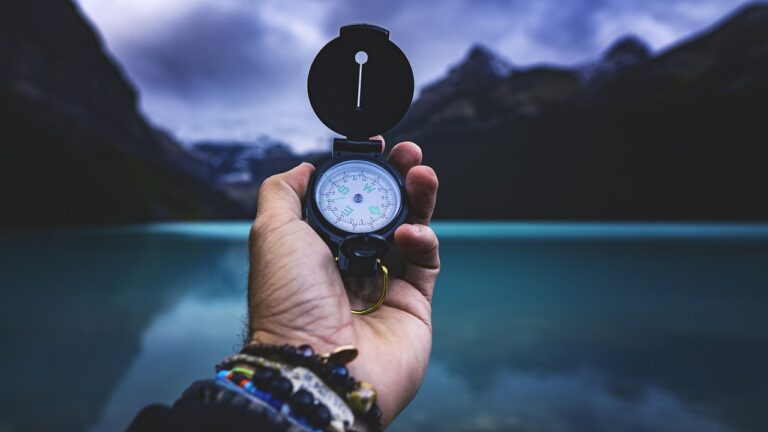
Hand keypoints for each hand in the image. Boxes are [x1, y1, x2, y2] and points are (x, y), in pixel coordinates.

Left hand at [247, 137, 438, 426]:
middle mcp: (351, 263)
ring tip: (422, 173)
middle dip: (398, 177)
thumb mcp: (271, 233)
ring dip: (419, 198)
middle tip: (409, 152)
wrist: (317, 364)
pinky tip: (409, 234)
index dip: (363, 172)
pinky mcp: (413, 302)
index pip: (348, 200)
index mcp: (317, 247)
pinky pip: (426, 260)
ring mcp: (384, 282)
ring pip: (411, 228)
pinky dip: (422, 239)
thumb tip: (302, 169)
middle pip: (384, 210)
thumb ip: (283, 193)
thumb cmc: (288, 302)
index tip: (375, 147)